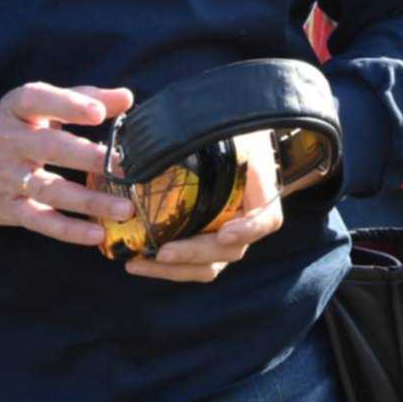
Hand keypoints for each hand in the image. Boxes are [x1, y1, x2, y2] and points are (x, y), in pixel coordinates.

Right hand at [0, 82, 134, 245]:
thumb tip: (127, 97)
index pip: (37, 100)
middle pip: (48, 147)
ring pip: (49, 190)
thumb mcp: (39, 105)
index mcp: (17, 109)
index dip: (67, 105)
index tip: (98, 113)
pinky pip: (41, 221)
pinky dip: (69, 230)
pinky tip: (98, 234)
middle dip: (87, 156)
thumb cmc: (17, 127)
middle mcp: (9, 142)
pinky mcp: (10, 209)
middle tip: (124, 165)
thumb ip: (83, 98)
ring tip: (125, 208)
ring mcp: (8, 178)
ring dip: (88, 201)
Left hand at [125, 129, 283, 283]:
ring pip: (207, 267)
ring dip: (173, 269)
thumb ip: (207, 139)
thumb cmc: (229, 137)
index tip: (225, 233)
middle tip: (163, 252)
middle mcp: (247, 225)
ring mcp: (226, 241)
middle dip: (194, 254)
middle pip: (229, 251)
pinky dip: (163, 268)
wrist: (230, 147)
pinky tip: (135, 262)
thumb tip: (166, 141)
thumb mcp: (228, 131)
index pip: (267, 220)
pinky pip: (189, 266)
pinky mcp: (204, 246)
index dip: (248, 230)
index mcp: (261, 195)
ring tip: (139, 263)